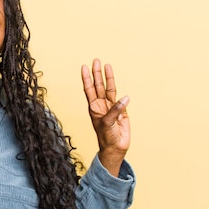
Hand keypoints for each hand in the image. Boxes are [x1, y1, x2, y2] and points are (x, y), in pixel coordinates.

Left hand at [81, 59, 130, 175]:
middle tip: (96, 60)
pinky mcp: (122, 112)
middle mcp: (101, 105)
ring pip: (109, 90)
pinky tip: (123, 91)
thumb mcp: (107, 123)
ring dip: (108, 78)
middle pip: (98, 85)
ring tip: (107, 65)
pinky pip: (121, 101)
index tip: (84, 67)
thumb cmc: (106, 137)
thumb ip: (115, 110)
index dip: (87, 78)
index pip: (89, 89)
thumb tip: (125, 98)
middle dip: (97, 73)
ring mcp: (111, 108)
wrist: (115, 148)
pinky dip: (122, 96)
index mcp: (94, 107)